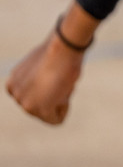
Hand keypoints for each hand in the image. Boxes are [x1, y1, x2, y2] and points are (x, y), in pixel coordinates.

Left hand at [6, 5, 96, 124]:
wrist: (62, 46)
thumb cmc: (60, 49)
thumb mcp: (44, 64)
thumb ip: (41, 76)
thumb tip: (49, 80)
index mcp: (14, 82)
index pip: (35, 96)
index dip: (51, 87)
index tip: (55, 73)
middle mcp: (15, 94)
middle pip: (42, 106)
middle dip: (56, 95)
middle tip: (60, 76)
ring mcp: (24, 103)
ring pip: (50, 112)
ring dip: (61, 99)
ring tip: (61, 80)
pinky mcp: (37, 109)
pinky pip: (56, 119)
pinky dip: (65, 108)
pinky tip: (64, 90)